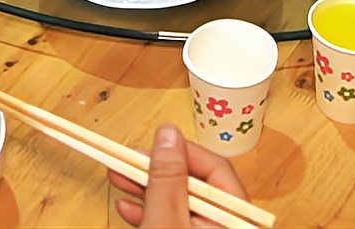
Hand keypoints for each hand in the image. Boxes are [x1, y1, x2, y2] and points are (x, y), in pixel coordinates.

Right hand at [109, 124, 250, 227]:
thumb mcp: (165, 219)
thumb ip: (167, 178)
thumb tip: (168, 134)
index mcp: (236, 217)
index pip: (215, 168)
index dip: (181, 152)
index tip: (153, 143)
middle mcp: (226, 225)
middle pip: (194, 185)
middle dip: (156, 170)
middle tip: (128, 159)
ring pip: (178, 203)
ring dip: (146, 189)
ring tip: (117, 176)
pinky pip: (170, 221)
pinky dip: (149, 212)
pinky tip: (127, 206)